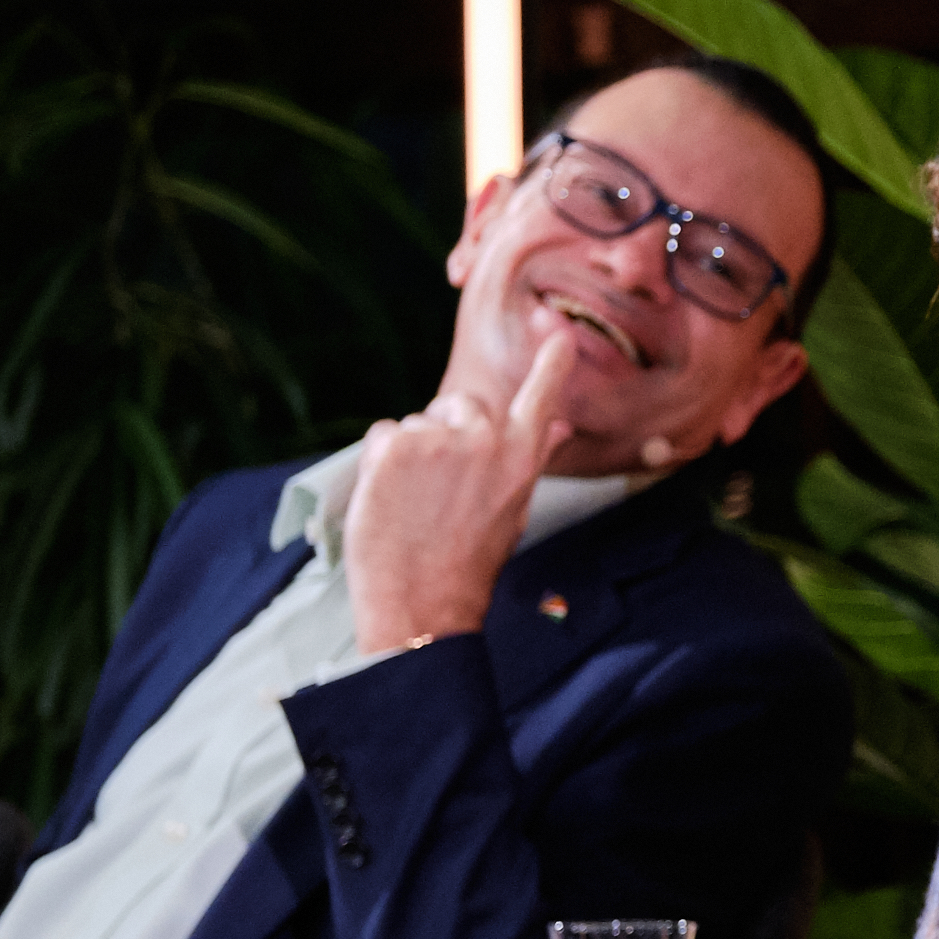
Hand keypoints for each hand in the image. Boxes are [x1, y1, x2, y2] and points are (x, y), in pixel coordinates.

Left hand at [343, 330, 573, 654]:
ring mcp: (437, 439)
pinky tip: (392, 499)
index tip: (557, 334)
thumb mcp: (514, 510)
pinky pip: (385, 434)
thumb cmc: (470, 562)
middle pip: (460, 406)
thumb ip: (531, 459)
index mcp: (520, 457)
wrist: (424, 603)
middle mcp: (484, 439)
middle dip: (447, 433)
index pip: (540, 397)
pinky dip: (380, 462)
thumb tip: (558, 428)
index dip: (550, 365)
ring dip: (411, 455)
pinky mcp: (394, 446)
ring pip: (417, 424)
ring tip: (415, 504)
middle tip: (440, 488)